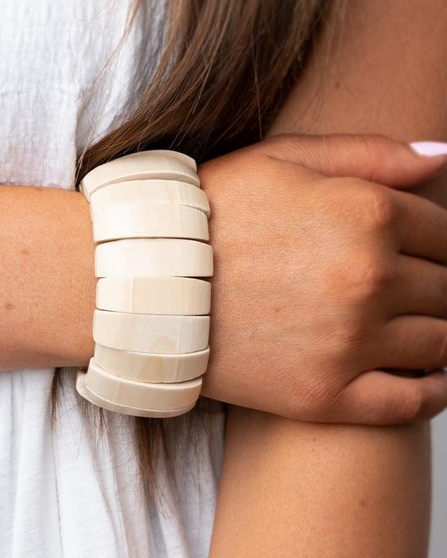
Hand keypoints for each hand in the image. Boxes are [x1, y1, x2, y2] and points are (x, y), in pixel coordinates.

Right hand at [197, 133, 446, 423]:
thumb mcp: (284, 158)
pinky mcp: (325, 396)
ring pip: (439, 343)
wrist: (141, 282)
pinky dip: (435, 392)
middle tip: (409, 287)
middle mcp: (368, 279)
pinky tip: (432, 378)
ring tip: (410, 325)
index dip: (437, 241)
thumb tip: (443, 158)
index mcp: (368, 214)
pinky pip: (412, 404)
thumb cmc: (210, 213)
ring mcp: (349, 343)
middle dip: (435, 284)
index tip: (418, 249)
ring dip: (435, 331)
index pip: (446, 234)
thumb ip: (372, 154)